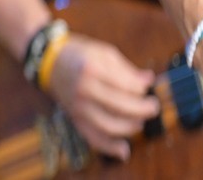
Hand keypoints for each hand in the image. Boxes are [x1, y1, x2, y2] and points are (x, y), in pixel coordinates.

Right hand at [46, 36, 157, 160]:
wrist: (49, 62)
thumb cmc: (79, 54)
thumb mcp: (103, 52)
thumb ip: (127, 69)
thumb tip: (149, 80)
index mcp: (91, 68)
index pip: (125, 85)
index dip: (141, 90)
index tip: (148, 89)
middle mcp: (83, 89)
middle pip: (120, 106)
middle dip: (142, 109)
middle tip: (153, 107)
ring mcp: (78, 107)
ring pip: (109, 126)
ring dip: (130, 127)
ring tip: (140, 122)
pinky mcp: (75, 119)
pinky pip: (93, 138)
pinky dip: (110, 147)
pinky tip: (124, 150)